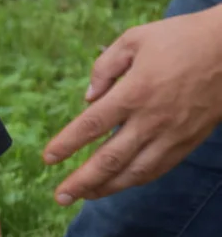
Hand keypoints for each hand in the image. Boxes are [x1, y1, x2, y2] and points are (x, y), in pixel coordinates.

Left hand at [43, 3, 221, 203]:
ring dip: (107, 188)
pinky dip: (136, 180)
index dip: (67, 144)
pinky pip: (159, 168)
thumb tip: (88, 99)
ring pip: (135, 172)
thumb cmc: (180, 39)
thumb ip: (104, 67)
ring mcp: (173, 134)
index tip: (47, 158)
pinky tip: (119, 184)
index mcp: (134, 92)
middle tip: (59, 196)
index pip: (91, 125)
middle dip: (82, 181)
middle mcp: (152, 119)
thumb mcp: (134, 39)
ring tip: (83, 196)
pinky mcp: (189, 141)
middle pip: (110, 159)